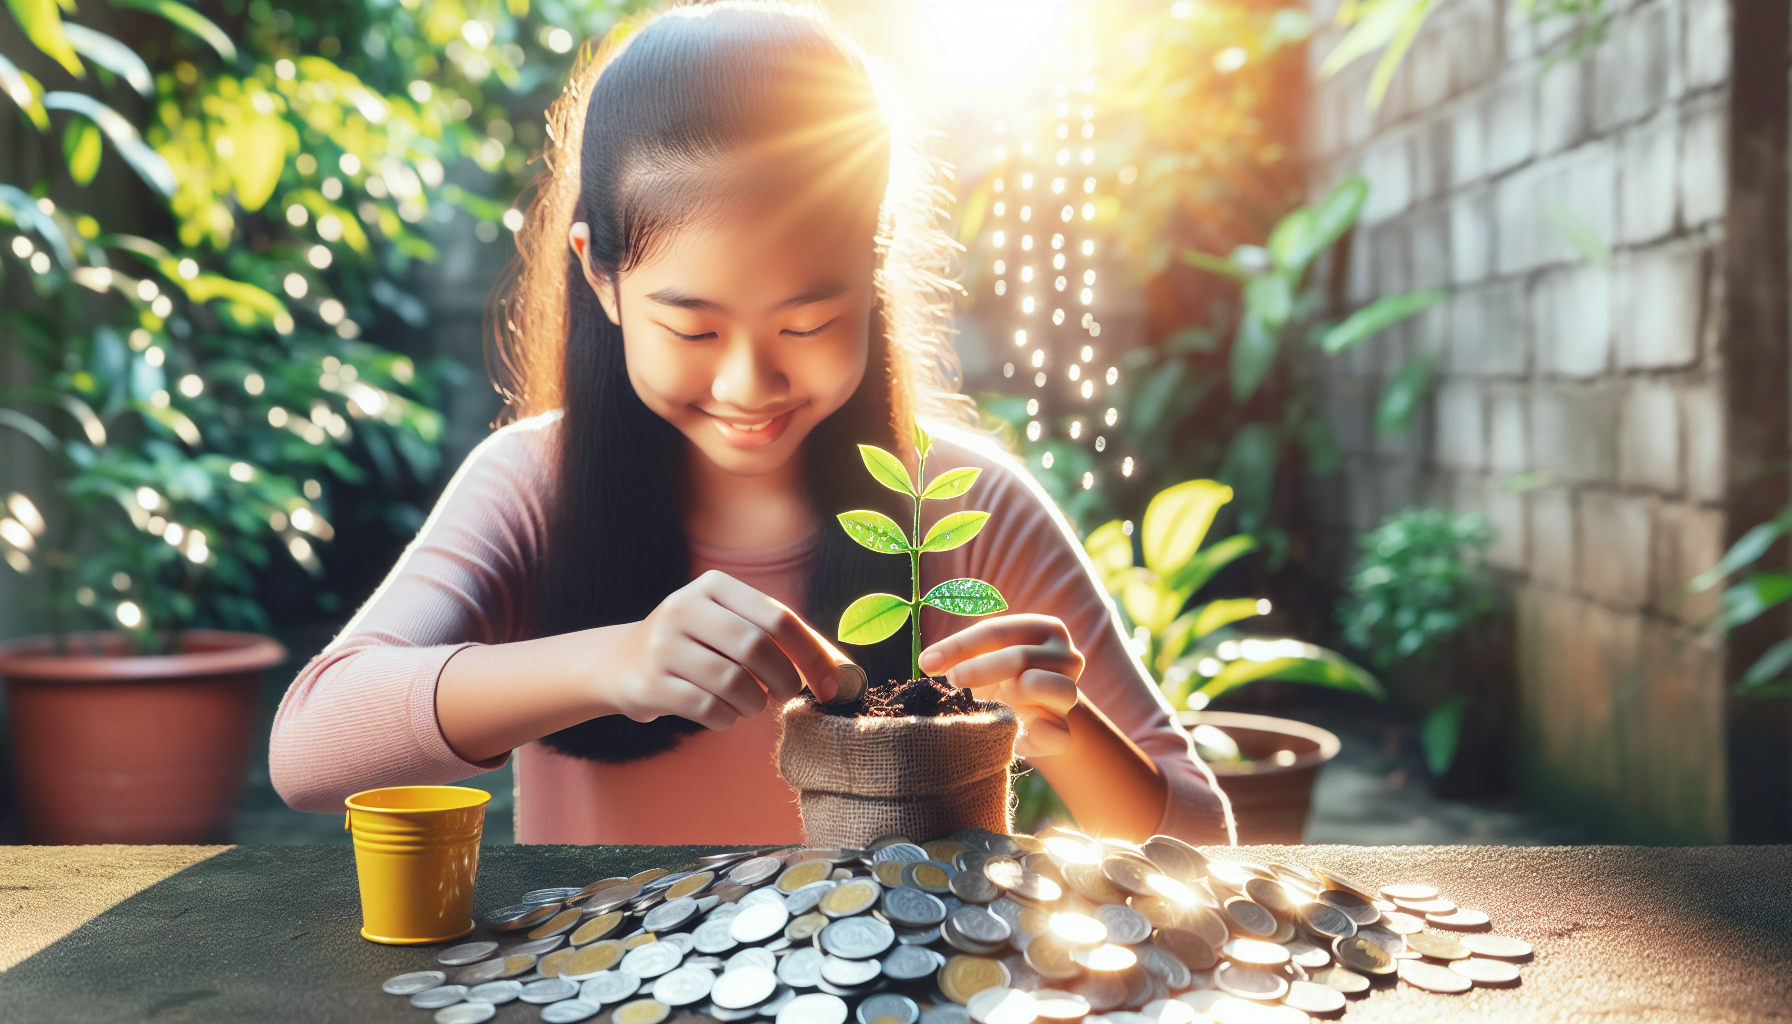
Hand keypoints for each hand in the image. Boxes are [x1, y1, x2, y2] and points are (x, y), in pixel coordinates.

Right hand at [606, 570, 845, 729]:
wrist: (620, 663)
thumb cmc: (697, 646)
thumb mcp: (731, 625)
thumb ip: (780, 639)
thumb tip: (840, 671)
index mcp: (714, 586)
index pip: (778, 617)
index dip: (812, 653)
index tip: (831, 685)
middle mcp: (684, 607)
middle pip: (755, 647)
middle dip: (784, 679)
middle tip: (787, 695)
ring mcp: (662, 645)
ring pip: (732, 682)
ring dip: (753, 703)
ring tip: (750, 703)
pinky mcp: (649, 683)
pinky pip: (707, 708)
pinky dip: (726, 718)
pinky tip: (722, 712)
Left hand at [919, 614, 1083, 756]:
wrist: (1033, 712)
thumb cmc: (1000, 676)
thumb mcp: (984, 657)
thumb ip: (962, 654)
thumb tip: (927, 661)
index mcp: (1044, 628)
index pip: (998, 631)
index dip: (959, 646)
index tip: (927, 662)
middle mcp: (1066, 655)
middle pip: (1020, 657)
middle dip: (979, 669)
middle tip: (950, 680)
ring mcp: (1071, 692)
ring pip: (1047, 687)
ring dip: (1011, 694)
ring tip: (988, 701)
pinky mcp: (1065, 729)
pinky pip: (1057, 734)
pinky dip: (1040, 734)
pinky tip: (1019, 731)